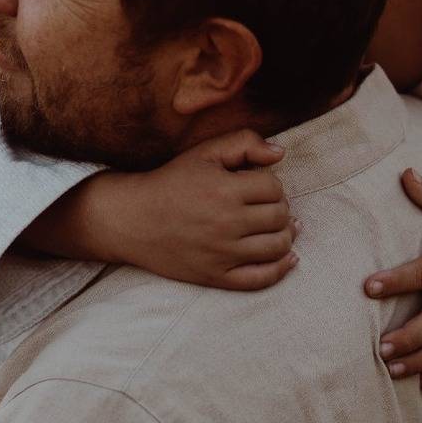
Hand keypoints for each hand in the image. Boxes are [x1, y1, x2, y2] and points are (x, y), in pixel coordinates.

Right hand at [109, 130, 298, 290]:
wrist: (132, 219)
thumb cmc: (171, 182)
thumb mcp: (204, 152)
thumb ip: (244, 142)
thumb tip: (281, 154)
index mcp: (224, 190)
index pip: (274, 188)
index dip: (272, 184)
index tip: (258, 186)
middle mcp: (226, 224)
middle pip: (279, 216)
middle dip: (279, 208)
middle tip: (266, 206)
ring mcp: (222, 254)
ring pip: (277, 246)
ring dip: (285, 235)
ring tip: (278, 227)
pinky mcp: (216, 277)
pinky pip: (261, 279)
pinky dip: (281, 269)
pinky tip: (289, 258)